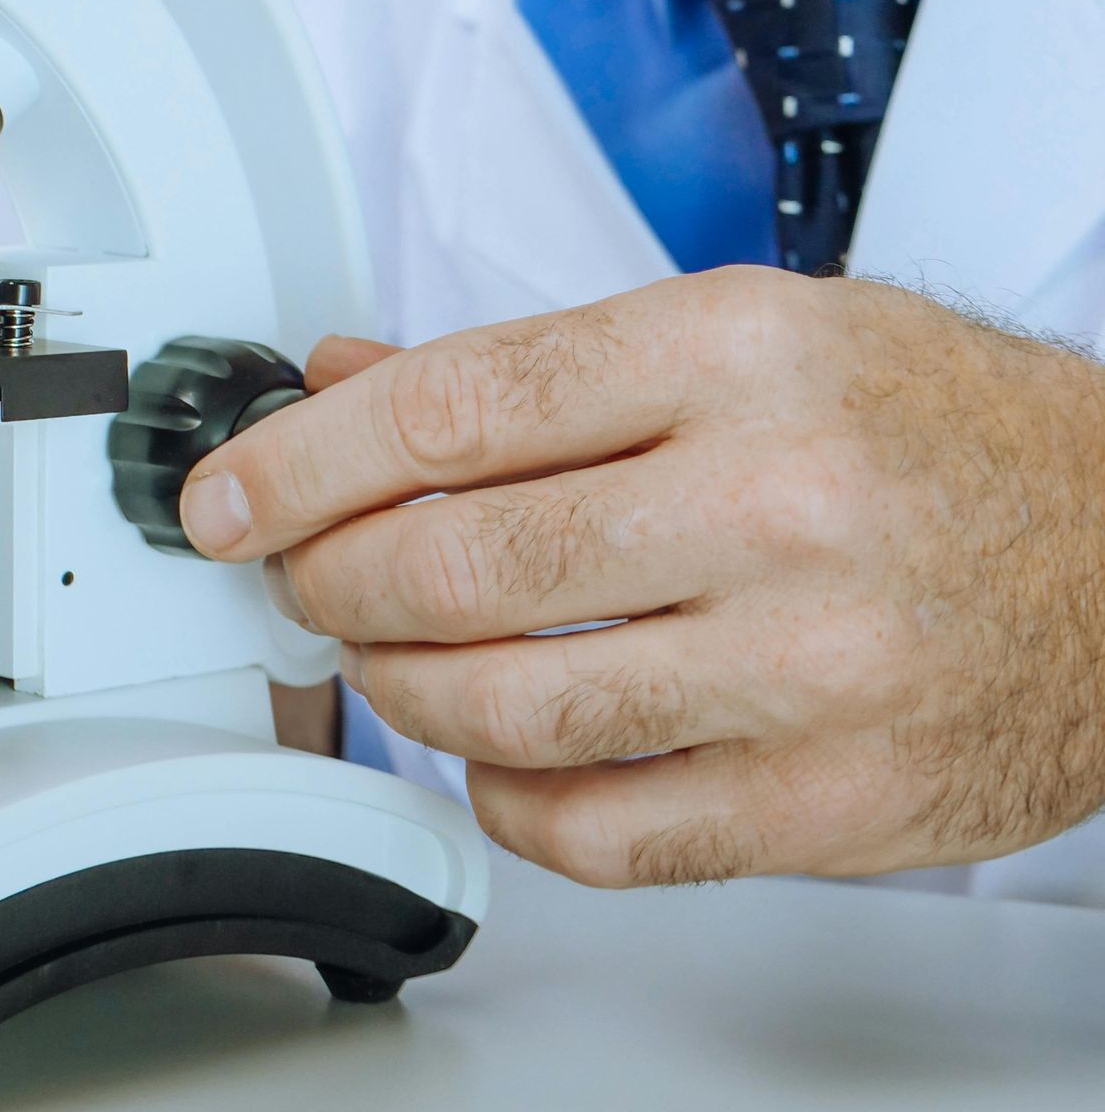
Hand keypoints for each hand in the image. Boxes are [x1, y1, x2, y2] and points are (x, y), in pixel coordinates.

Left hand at [177, 267, 1104, 886]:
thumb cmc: (932, 427)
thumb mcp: (746, 331)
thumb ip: (537, 366)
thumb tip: (348, 380)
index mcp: (736, 352)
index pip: (455, 405)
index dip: (302, 455)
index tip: (231, 489)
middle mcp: (771, 500)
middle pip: (459, 558)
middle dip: (331, 572)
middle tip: (298, 569)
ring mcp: (805, 665)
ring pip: (510, 702)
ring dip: (400, 683)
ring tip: (382, 649)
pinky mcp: (829, 802)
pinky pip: (600, 830)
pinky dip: (506, 794)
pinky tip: (495, 746)